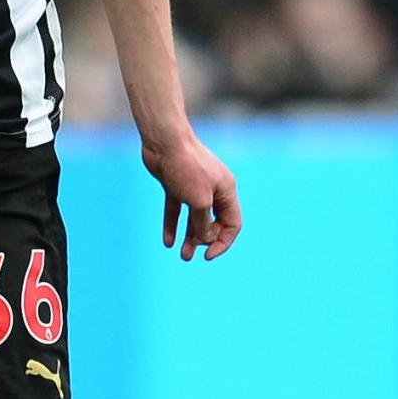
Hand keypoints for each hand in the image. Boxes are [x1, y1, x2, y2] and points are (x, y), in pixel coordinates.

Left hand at [142, 130, 242, 260]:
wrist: (164, 142)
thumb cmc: (186, 168)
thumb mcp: (198, 200)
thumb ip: (203, 222)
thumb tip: (206, 240)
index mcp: (227, 192)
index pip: (232, 224)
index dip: (223, 242)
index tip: (208, 256)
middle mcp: (213, 191)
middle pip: (213, 223)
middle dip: (204, 241)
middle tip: (188, 255)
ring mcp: (194, 188)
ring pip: (194, 218)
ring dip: (189, 237)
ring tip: (182, 255)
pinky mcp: (175, 186)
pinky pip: (176, 210)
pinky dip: (173, 224)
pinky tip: (167, 241)